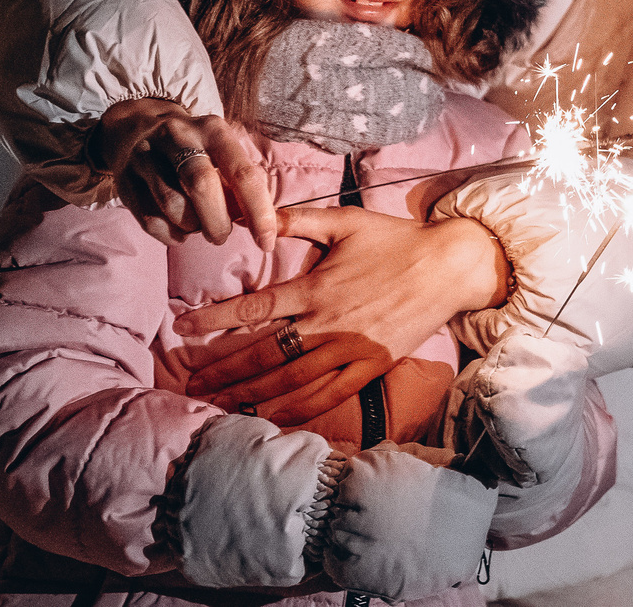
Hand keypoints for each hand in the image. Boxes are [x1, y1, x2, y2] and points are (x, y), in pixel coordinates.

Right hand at [95, 99, 278, 250]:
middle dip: (218, 222)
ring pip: (173, 205)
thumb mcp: (219, 148)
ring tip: (198, 226)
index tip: (266, 241)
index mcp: (212, 129)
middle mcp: (178, 138)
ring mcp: (147, 157)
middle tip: (221, 235)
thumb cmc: (193, 147)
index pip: (242, 172)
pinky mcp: (125, 180)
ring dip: (192, 227)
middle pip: (202, 186)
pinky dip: (170, 234)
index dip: (258, 211)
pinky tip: (178, 229)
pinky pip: (150, 220)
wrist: (136, 128)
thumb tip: (257, 223)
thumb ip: (237, 180)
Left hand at [177, 206, 509, 425]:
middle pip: (264, 354)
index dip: (215, 320)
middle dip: (223, 370)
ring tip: (219, 404)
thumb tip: (257, 214)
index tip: (182, 329)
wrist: (451, 266)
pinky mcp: (370, 367)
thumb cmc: (397, 240)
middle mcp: (328, 324)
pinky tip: (273, 417)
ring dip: (251, 394)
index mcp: (317, 288)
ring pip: (291, 381)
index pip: (256, 308)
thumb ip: (299, 220)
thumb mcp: (346, 221)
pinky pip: (329, 396)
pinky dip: (298, 410)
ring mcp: (350, 350)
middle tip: (191, 382)